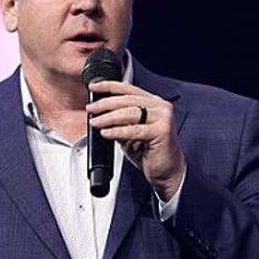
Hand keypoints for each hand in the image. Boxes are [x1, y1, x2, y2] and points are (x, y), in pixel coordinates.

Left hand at [86, 81, 185, 200]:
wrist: (168, 172)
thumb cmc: (151, 152)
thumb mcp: (129, 134)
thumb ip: (118, 122)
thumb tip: (99, 115)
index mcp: (153, 103)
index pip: (128, 89)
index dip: (109, 86)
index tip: (93, 87)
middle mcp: (160, 107)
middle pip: (127, 100)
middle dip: (105, 104)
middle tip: (90, 109)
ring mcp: (163, 118)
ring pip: (130, 113)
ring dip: (108, 117)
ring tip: (95, 122)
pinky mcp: (162, 131)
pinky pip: (134, 130)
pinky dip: (117, 132)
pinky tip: (106, 133)